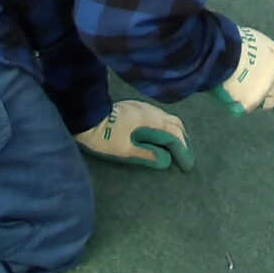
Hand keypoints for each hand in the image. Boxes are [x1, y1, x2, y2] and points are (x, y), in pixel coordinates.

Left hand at [74, 99, 192, 170]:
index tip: (187, 166)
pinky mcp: (137, 106)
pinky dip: (168, 127)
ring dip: (177, 133)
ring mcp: (144, 106)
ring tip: (178, 147)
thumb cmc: (104, 137)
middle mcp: (151, 111)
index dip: (183, 151)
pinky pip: (160, 116)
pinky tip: (162, 134)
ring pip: (168, 118)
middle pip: (176, 125)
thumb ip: (147, 155)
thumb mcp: (124, 151)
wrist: (86, 115)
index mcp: (151, 122)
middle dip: (184, 141)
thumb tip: (167, 161)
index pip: (175, 136)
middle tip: (186, 157)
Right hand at [212, 27, 273, 114]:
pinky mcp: (251, 102)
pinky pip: (242, 108)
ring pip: (261, 104)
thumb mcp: (256, 43)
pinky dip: (234, 104)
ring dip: (251, 100)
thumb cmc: (232, 42)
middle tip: (255, 97)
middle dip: (269, 100)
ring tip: (234, 87)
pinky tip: (225, 91)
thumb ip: (264, 58)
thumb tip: (262, 68)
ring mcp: (264, 90)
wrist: (222, 50)